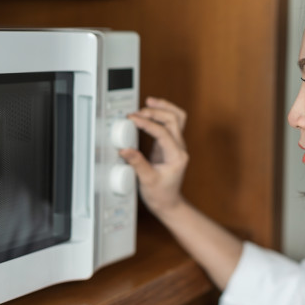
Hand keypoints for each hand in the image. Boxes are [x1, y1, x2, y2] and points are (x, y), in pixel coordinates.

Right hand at [119, 97, 188, 216]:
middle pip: (174, 119)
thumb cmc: (161, 195)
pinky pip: (171, 123)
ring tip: (149, 102)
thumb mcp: (147, 180)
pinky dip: (162, 114)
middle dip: (156, 111)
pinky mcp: (169, 145)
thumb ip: (137, 164)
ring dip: (163, 107)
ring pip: (177, 118)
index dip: (147, 123)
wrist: (168, 203)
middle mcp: (180, 148)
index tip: (132, 119)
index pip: (163, 132)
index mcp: (177, 156)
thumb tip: (125, 149)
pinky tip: (151, 111)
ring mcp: (176, 145)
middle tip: (137, 112)